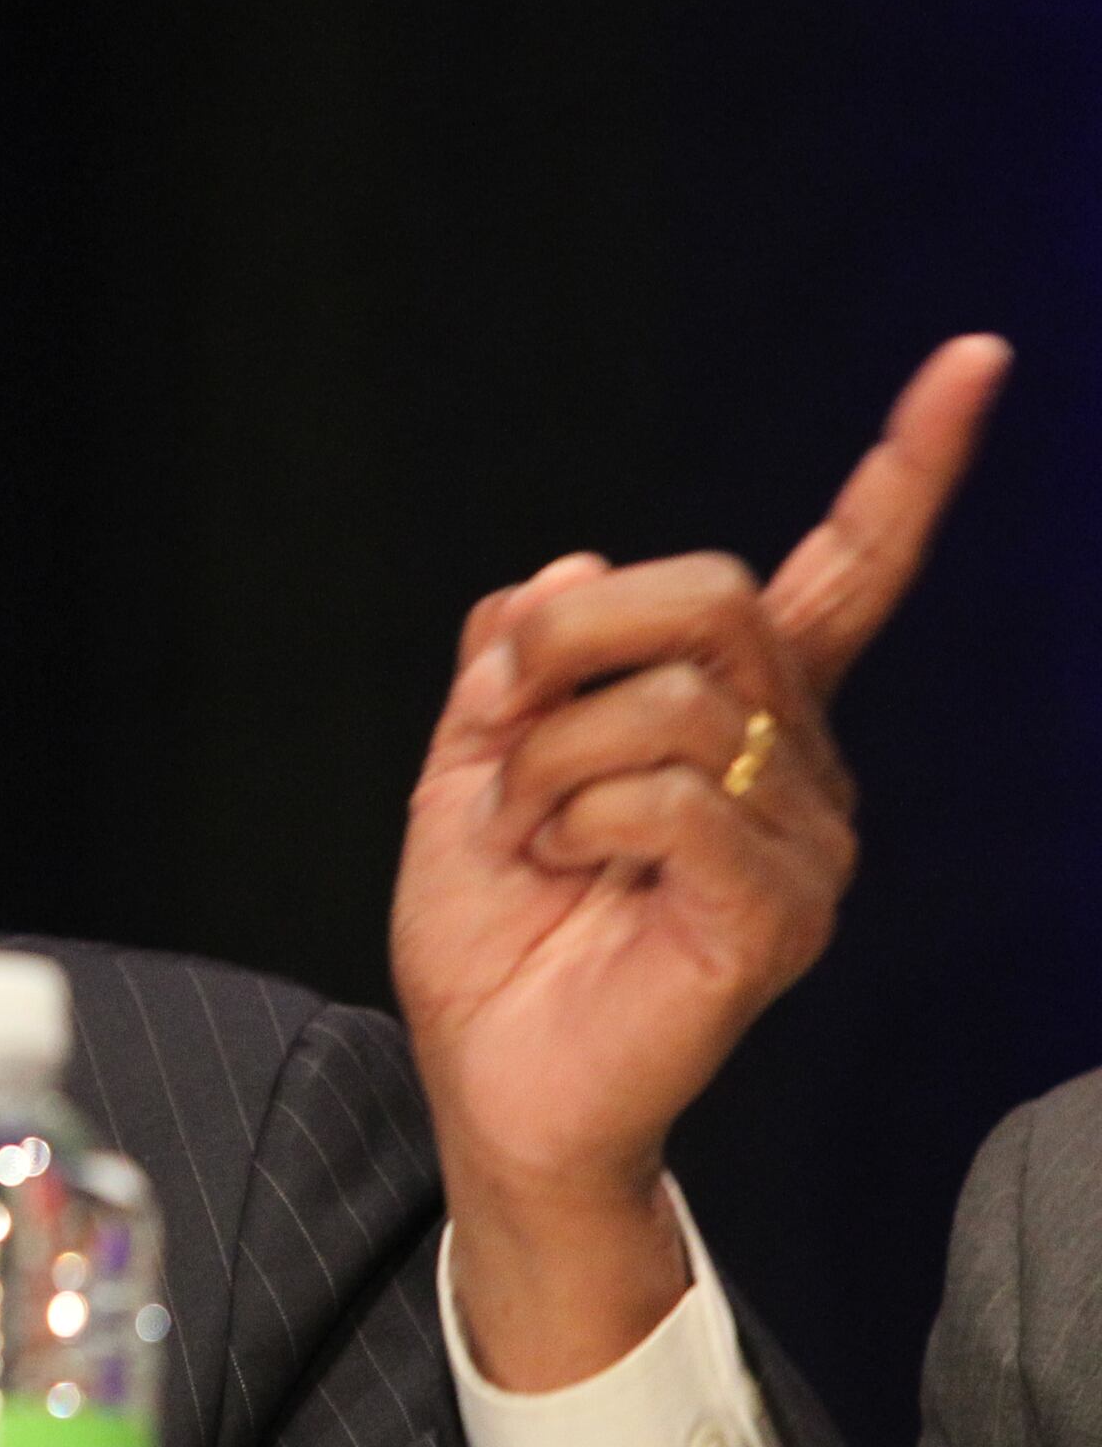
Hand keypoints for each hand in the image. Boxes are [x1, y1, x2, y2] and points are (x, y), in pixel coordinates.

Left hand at [392, 335, 1009, 1389]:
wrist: (493, 1084)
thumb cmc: (494, 937)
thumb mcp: (470, 766)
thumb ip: (517, 663)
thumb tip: (578, 568)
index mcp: (737, 715)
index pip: (844, 573)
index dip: (909, 469)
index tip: (977, 361)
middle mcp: (798, 764)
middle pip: (713, 595)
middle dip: (571, 638)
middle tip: (506, 724)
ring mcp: (803, 838)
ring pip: (674, 696)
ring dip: (548, 755)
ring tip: (535, 836)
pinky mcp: (781, 910)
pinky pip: (667, 793)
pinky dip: (573, 814)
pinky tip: (566, 871)